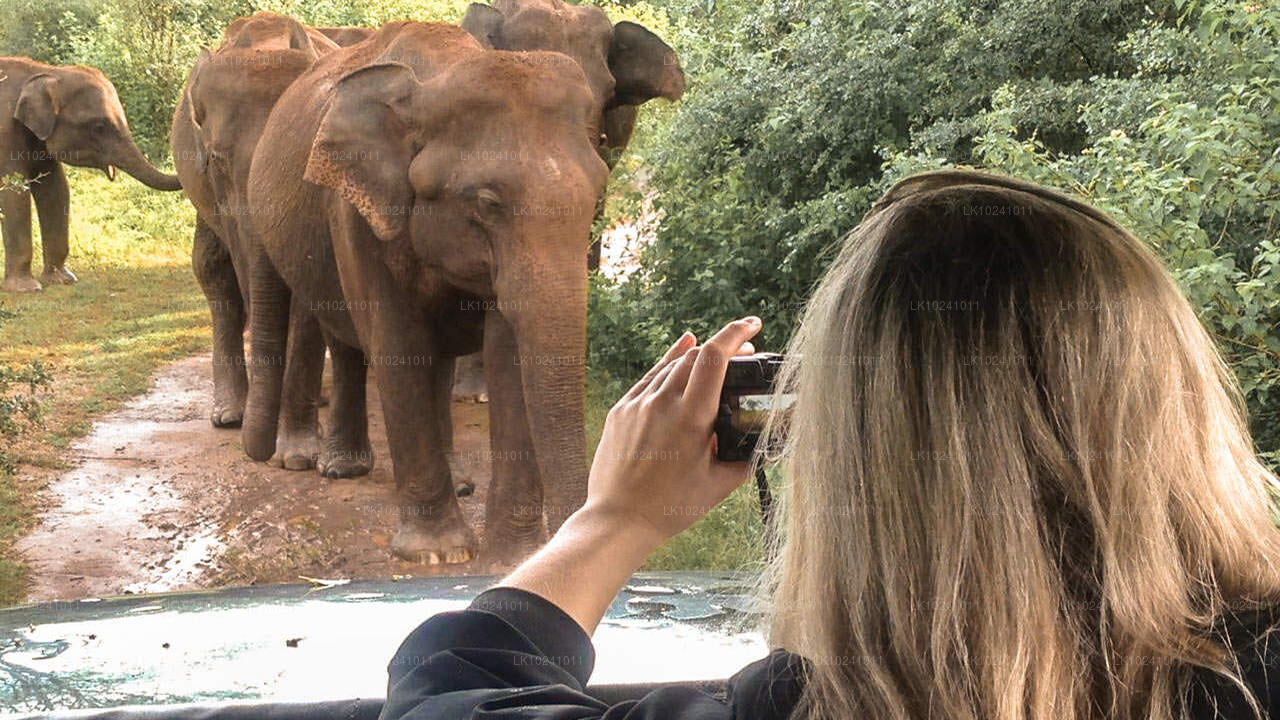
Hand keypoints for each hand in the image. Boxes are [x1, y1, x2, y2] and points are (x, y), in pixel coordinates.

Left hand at [582, 316, 762, 546]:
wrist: (618, 520)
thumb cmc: (670, 508)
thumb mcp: (718, 486)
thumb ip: (744, 459)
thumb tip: (761, 443)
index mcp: (691, 417)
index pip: (715, 357)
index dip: (735, 333)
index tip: (753, 324)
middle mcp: (662, 403)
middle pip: (695, 355)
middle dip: (723, 347)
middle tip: (744, 353)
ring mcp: (637, 404)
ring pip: (672, 365)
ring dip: (697, 356)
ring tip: (717, 359)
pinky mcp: (620, 411)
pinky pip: (649, 377)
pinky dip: (669, 362)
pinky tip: (681, 349)